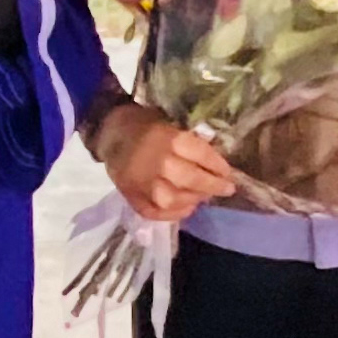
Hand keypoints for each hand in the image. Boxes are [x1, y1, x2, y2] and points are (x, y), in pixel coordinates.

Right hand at [96, 102, 237, 220]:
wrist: (109, 132)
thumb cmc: (144, 124)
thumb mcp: (169, 123)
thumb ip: (190, 142)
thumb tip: (214, 161)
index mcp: (169, 139)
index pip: (202, 156)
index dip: (219, 166)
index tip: (228, 173)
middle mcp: (159, 163)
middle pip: (192, 180)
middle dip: (213, 186)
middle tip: (226, 189)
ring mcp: (144, 183)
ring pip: (176, 199)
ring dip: (194, 199)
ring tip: (203, 196)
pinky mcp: (132, 197)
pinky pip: (156, 212)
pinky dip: (174, 214)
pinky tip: (186, 208)